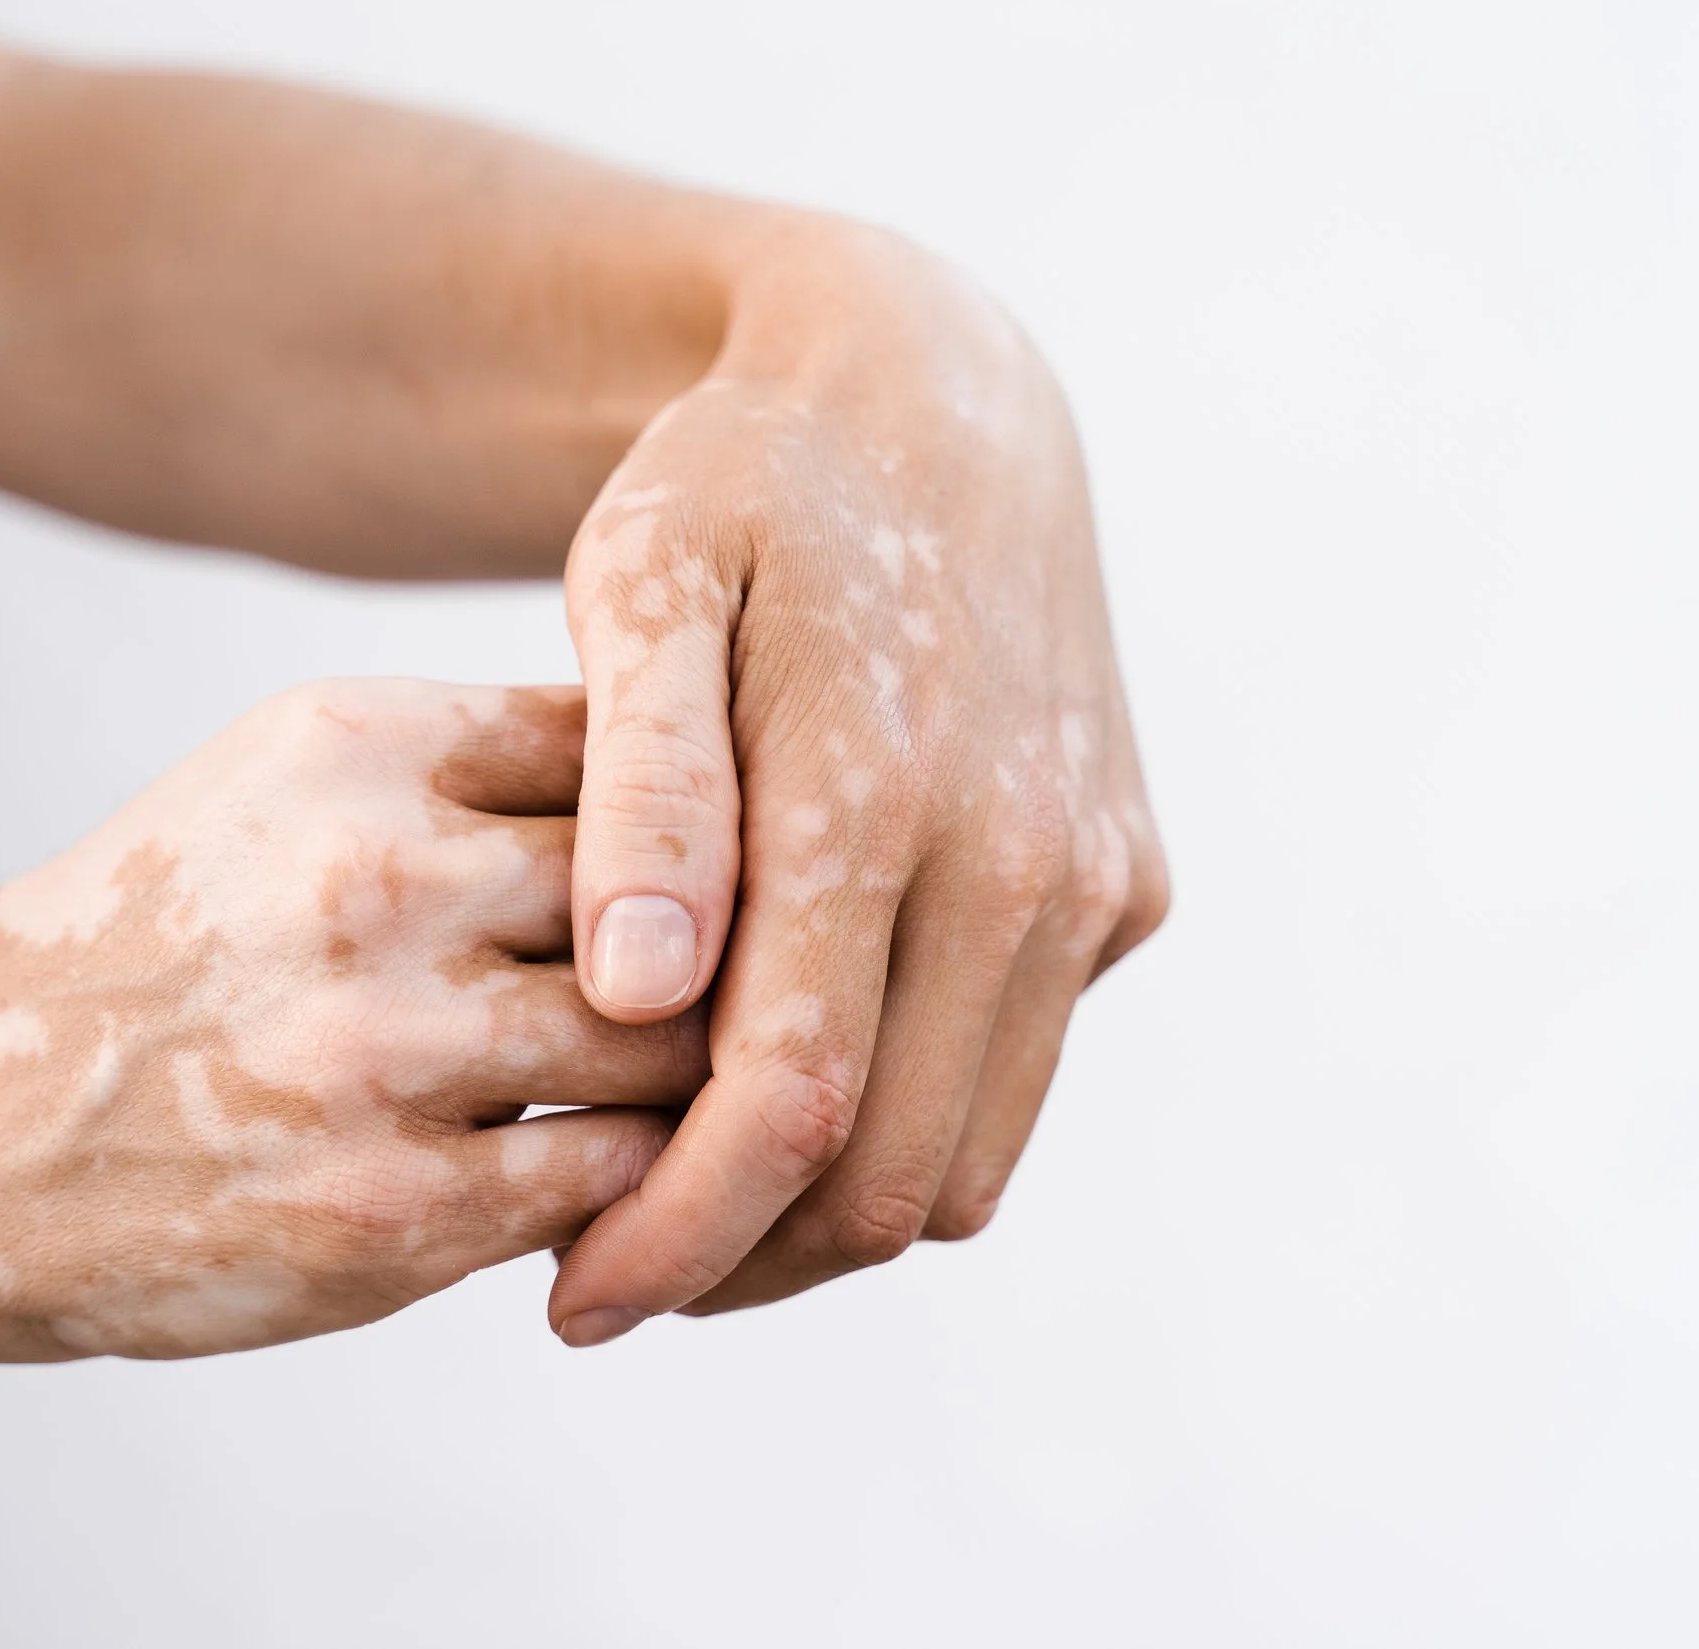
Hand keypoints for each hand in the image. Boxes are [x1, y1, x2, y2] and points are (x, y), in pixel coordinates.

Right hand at [0, 679, 703, 1366]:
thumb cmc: (161, 943)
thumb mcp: (281, 785)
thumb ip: (473, 765)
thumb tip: (706, 766)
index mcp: (357, 747)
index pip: (637, 748)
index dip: (709, 815)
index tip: (732, 862)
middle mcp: (372, 881)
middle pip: (679, 895)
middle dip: (730, 948)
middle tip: (752, 988)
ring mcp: (381, 1054)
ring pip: (668, 1045)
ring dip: (692, 1072)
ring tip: (687, 1082)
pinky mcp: (388, 1216)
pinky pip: (609, 1181)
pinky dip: (636, 1180)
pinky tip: (611, 1174)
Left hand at [552, 225, 1168, 1342]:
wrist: (936, 397)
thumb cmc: (741, 487)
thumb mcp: (641, 581)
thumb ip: (645, 786)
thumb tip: (639, 993)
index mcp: (883, 787)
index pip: (785, 1104)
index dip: (674, 1236)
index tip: (572, 1302)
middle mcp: (1024, 854)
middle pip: (885, 1175)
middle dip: (741, 1262)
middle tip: (605, 1270)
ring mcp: (1093, 878)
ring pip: (967, 1158)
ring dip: (827, 1219)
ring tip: (687, 1199)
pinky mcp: (1127, 887)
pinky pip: (1015, 1078)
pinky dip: (907, 1126)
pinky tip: (789, 1083)